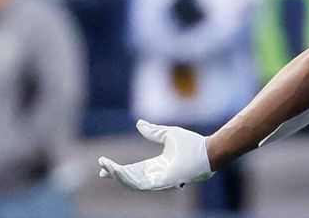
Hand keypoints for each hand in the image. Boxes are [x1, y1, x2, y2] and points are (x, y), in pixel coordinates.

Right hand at [98, 121, 212, 190]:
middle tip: (101, 167)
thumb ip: (153, 131)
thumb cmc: (191, 144)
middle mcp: (156, 175)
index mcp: (156, 165)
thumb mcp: (168, 134)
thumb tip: (139, 123)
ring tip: (106, 168)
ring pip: (133, 183)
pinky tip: (119, 171)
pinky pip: (142, 184)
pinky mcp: (163, 183)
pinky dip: (129, 178)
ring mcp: (159, 181)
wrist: (206, 150)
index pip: (133, 169)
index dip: (118, 168)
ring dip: (119, 176)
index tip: (103, 163)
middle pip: (130, 177)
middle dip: (115, 173)